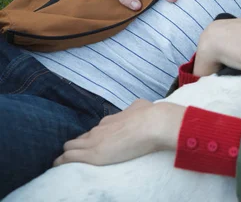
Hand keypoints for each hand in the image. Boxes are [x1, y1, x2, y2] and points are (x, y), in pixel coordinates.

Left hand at [53, 100, 184, 166]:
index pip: (95, 130)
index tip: (94, 143)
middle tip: (78, 154)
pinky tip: (57, 165)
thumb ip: (135, 109)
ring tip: (64, 163)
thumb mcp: (141, 106)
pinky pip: (68, 157)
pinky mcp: (92, 154)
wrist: (152, 123)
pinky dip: (62, 161)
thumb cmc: (151, 115)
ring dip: (67, 153)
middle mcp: (99, 129)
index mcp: (111, 119)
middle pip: (79, 138)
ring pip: (70, 146)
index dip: (92, 137)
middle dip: (77, 146)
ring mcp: (94, 141)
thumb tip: (137, 108)